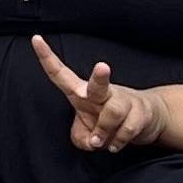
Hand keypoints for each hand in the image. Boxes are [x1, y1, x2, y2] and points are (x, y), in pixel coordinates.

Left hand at [30, 35, 163, 154]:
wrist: (146, 118)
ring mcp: (124, 99)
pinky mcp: (141, 111)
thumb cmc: (107, 120)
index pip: (61, 74)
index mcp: (82, 91)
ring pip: (113, 112)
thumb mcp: (86, 133)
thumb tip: (92, 141)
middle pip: (99, 84)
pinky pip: (127, 130)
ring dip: (105, 131)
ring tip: (101, 142)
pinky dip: (118, 143)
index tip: (35, 38)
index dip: (47, 57)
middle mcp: (103, 91)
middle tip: (102, 67)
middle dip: (100, 77)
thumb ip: (81, 138)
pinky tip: (115, 144)